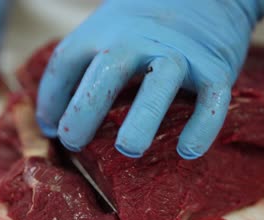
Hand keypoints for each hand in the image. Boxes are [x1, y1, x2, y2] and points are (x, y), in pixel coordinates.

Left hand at [36, 0, 263, 158]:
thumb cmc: (143, 25)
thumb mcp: (105, 32)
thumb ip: (75, 72)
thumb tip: (48, 126)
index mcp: (105, 29)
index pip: (67, 60)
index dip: (51, 99)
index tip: (53, 131)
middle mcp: (139, 37)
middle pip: (108, 70)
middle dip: (86, 108)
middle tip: (74, 143)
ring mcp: (179, 51)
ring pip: (161, 81)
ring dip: (143, 117)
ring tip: (128, 148)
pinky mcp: (215, 65)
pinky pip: (212, 98)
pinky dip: (202, 125)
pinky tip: (188, 150)